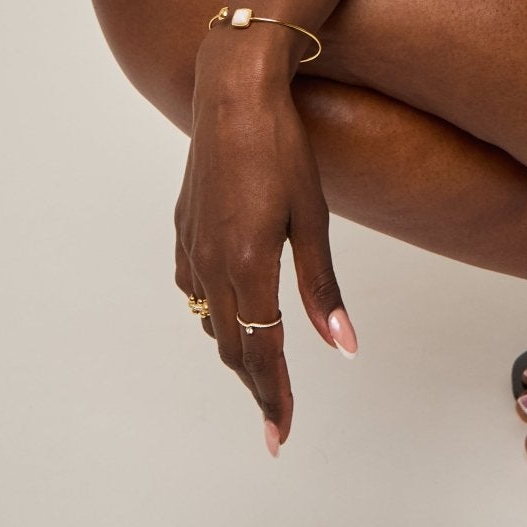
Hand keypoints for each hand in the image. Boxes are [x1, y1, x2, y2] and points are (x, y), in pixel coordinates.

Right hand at [174, 53, 356, 456]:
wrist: (234, 91)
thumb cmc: (281, 147)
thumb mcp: (313, 217)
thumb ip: (322, 287)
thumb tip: (342, 345)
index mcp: (246, 266)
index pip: (261, 352)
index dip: (273, 396)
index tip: (281, 434)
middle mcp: (210, 264)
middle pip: (230, 346)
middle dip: (255, 385)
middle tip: (275, 419)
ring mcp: (191, 245)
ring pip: (208, 321)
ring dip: (233, 351)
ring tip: (259, 372)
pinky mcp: (183, 227)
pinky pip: (193, 288)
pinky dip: (211, 313)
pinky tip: (226, 313)